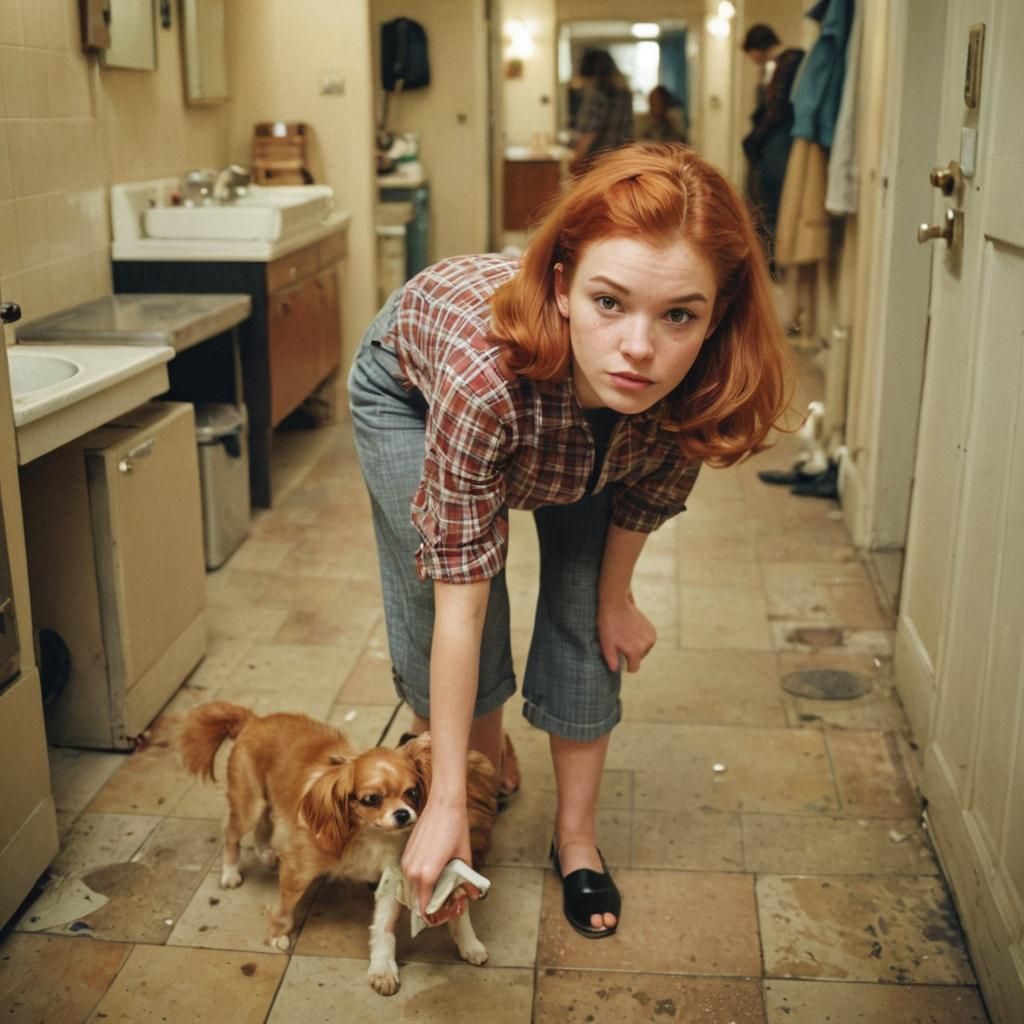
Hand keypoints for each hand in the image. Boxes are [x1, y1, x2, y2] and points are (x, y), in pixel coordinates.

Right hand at [400, 797, 476, 924]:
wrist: (443, 804)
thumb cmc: (455, 829)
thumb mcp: (465, 858)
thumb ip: (465, 882)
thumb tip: (471, 896)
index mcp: (427, 875)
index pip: (425, 909)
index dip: (437, 916)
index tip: (448, 912)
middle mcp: (412, 872)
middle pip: (417, 903)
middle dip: (432, 907)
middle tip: (448, 902)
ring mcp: (406, 863)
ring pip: (412, 890)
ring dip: (425, 895)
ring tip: (443, 889)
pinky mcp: (406, 855)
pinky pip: (410, 877)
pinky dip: (420, 882)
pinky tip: (435, 876)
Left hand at [597, 589, 655, 671]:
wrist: (616, 604)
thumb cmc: (609, 624)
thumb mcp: (606, 643)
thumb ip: (611, 659)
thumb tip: (615, 670)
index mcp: (635, 651)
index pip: (634, 668)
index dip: (626, 666)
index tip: (621, 658)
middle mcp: (646, 645)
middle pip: (639, 658)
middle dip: (631, 654)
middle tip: (621, 643)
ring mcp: (651, 637)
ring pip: (644, 650)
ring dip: (637, 646)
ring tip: (626, 636)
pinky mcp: (652, 629)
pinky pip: (648, 641)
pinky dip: (641, 639)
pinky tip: (632, 631)